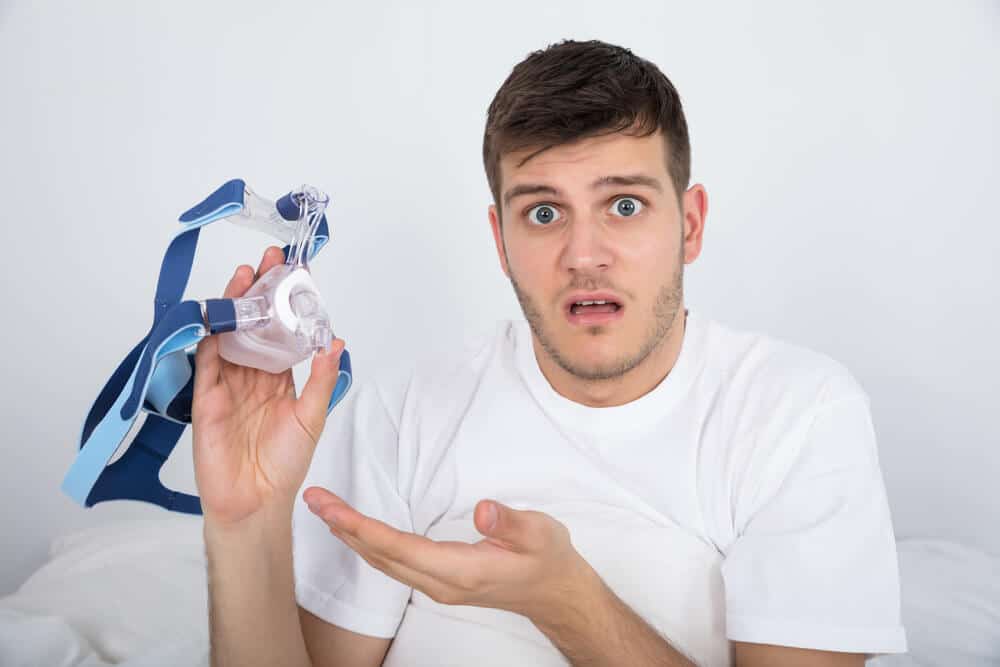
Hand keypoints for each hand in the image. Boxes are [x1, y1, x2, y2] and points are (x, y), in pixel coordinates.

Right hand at [192, 246, 345, 526]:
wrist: (254, 501)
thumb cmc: (285, 465)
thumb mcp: (311, 417)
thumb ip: (321, 379)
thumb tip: (335, 342)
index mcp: (279, 380)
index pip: (283, 333)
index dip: (288, 304)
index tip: (298, 274)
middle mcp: (253, 376)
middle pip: (255, 325)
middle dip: (262, 291)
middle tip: (271, 259)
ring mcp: (227, 383)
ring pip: (231, 334)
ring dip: (237, 303)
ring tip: (247, 272)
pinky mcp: (206, 396)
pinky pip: (206, 358)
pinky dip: (212, 333)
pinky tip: (220, 310)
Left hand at [303, 489, 597, 621]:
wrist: (556, 594)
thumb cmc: (548, 559)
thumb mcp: (540, 534)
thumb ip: (510, 523)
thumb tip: (484, 509)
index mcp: (461, 571)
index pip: (400, 548)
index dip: (364, 528)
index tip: (333, 509)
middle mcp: (442, 583)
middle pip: (382, 556)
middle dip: (345, 528)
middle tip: (315, 500)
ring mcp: (438, 587)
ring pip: (383, 563)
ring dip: (352, 537)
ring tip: (326, 511)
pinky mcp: (440, 582)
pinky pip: (393, 564)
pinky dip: (370, 545)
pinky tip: (358, 531)